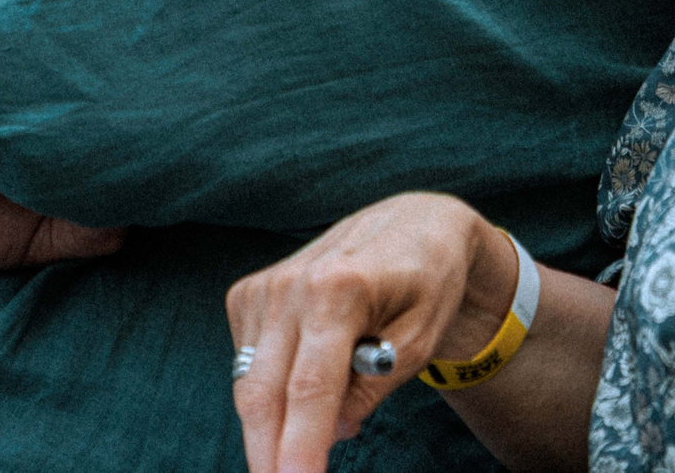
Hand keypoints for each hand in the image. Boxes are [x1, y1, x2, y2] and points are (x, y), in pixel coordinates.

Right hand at [226, 193, 515, 472]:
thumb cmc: (427, 285)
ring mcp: (263, 287)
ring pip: (250, 387)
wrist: (411, 225)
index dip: (300, 449)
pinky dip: (273, 390)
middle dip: (270, 456)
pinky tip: (310, 377)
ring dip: (273, 428)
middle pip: (264, 394)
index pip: (310, 389)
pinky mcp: (247, 294)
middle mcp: (290, 284)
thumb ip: (373, 388)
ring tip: (315, 438)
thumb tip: (331, 433)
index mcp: (339, 288)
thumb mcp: (420, 342)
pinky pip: (249, 367)